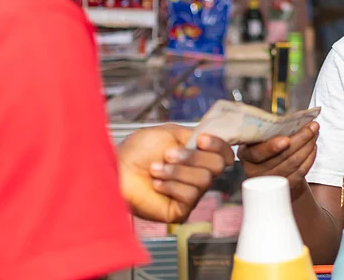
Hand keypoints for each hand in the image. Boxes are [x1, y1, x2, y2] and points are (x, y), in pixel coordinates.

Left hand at [117, 124, 233, 223]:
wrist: (118, 168)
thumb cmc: (137, 151)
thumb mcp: (170, 133)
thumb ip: (194, 135)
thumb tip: (211, 140)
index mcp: (197, 156)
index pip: (225, 154)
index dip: (217, 145)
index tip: (200, 140)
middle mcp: (197, 175)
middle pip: (216, 166)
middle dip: (192, 157)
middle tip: (168, 154)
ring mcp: (190, 194)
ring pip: (203, 180)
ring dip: (176, 171)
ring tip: (155, 169)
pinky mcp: (180, 211)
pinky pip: (190, 196)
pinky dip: (171, 186)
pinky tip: (156, 184)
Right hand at [238, 122, 318, 198]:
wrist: (268, 165)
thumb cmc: (264, 144)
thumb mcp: (260, 135)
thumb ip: (270, 129)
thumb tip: (292, 119)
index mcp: (246, 154)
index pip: (258, 153)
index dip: (272, 147)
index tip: (287, 140)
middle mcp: (255, 170)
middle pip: (281, 157)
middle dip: (301, 139)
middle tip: (313, 126)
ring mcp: (270, 181)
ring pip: (293, 164)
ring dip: (308, 146)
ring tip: (315, 133)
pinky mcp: (284, 186)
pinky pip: (300, 173)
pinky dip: (309, 158)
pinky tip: (313, 147)